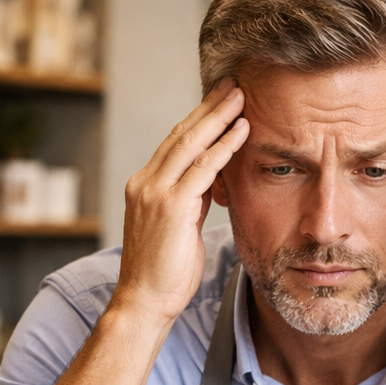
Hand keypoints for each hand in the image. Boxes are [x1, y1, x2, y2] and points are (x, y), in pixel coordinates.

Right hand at [112, 80, 248, 326]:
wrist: (143, 302)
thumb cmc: (164, 274)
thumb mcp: (179, 231)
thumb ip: (191, 203)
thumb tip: (211, 186)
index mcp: (144, 186)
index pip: (174, 143)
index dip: (198, 119)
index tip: (219, 100)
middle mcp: (145, 182)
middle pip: (181, 133)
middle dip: (209, 106)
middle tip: (233, 82)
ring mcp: (155, 193)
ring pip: (191, 144)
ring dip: (219, 117)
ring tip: (241, 95)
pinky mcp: (170, 207)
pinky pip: (202, 168)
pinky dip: (224, 147)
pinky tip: (242, 131)